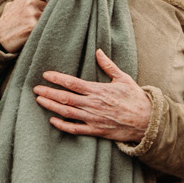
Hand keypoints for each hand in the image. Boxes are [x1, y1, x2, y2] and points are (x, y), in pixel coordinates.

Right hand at [0, 0, 47, 51]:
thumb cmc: (7, 22)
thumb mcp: (13, 4)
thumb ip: (26, 0)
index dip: (44, 6)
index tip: (40, 13)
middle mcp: (30, 1)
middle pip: (50, 7)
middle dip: (47, 15)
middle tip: (36, 22)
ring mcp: (32, 13)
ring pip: (50, 17)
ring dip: (46, 23)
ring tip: (35, 28)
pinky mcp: (34, 25)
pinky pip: (46, 27)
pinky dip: (43, 31)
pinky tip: (36, 34)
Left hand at [33, 49, 152, 143]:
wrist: (147, 121)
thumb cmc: (136, 98)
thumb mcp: (123, 78)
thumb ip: (108, 65)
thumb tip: (98, 51)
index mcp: (98, 90)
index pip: (73, 83)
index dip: (57, 78)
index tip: (46, 75)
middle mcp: (93, 104)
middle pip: (65, 98)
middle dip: (48, 93)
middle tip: (35, 89)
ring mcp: (93, 119)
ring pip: (67, 113)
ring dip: (51, 106)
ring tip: (39, 101)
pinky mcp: (96, 131)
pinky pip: (75, 129)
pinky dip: (63, 125)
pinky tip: (53, 120)